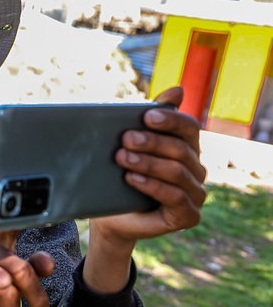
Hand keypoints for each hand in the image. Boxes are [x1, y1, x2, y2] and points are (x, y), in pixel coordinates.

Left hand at [86, 86, 207, 291]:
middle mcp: (196, 169)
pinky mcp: (188, 216)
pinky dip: (152, 186)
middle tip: (124, 139)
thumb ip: (150, 118)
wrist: (110, 217)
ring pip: (177, 172)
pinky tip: (132, 179)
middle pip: (180, 149)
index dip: (170, 119)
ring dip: (148, 163)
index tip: (146, 115)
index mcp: (187, 147)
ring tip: (122, 158)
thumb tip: (178, 89)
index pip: (188, 127)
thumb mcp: (130, 146)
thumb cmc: (120, 176)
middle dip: (151, 142)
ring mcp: (195, 194)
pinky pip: (175, 197)